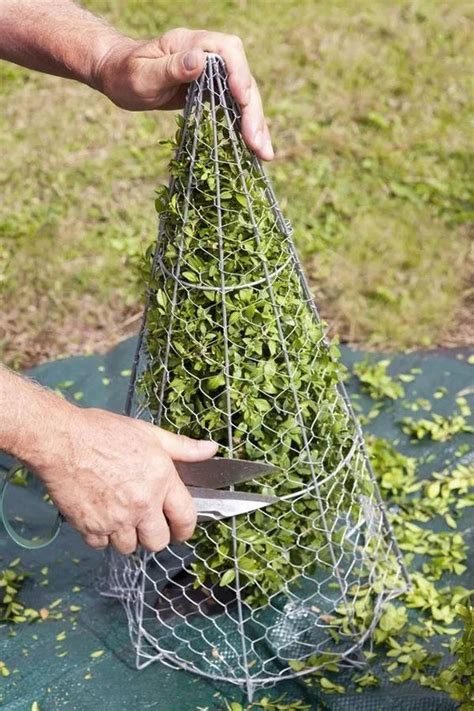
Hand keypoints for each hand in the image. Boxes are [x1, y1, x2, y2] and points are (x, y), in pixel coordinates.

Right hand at [36, 407, 217, 553]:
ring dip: (127, 536)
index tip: (180, 529)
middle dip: (154, 535)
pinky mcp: (90, 527)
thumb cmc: (103, 433)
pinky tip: (100, 516)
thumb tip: (211, 449)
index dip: (185, 529)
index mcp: (161, 481)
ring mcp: (115, 519)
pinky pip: (101, 545)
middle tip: (147, 521)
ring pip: (129, 547)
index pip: (185, 519)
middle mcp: (141, 505)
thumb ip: (182, 447)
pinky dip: (102, 536)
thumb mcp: (149, 434)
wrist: (61, 441)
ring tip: (121, 516)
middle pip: (158, 542)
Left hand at [94, 28, 272, 159]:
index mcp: (192, 42)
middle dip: (252, 111)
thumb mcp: (143, 74)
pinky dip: (245, 129)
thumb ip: (171, 68)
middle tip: (256, 143)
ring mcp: (214, 75)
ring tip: (264, 154)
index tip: (241, 99)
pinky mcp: (213, 93)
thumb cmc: (125, 73)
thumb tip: (200, 61)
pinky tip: (254, 149)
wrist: (118, 75)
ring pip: (244, 97)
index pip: (228, 50)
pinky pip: (235, 109)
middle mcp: (208, 56)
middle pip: (242, 79)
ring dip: (256, 125)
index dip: (239, 73)